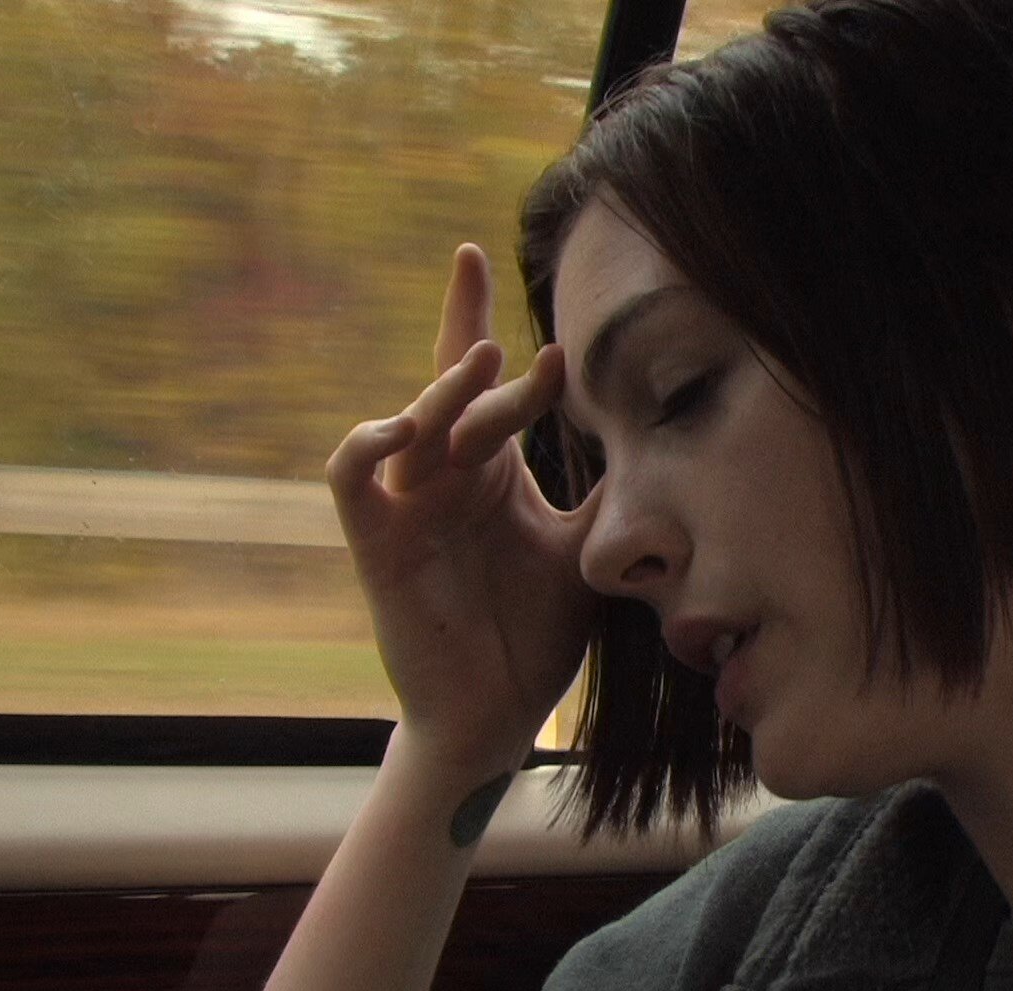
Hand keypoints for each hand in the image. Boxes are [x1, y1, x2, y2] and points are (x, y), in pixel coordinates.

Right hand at [327, 244, 596, 763]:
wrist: (499, 717)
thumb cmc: (533, 634)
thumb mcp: (587, 550)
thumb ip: (608, 494)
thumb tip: (660, 433)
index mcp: (489, 470)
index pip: (473, 374)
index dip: (468, 312)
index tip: (473, 251)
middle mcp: (445, 477)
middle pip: (456, 394)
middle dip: (482, 357)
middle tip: (539, 358)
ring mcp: (409, 509)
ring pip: (413, 426)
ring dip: (443, 393)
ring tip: (481, 366)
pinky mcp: (380, 549)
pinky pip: (352, 481)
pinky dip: (365, 445)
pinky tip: (400, 424)